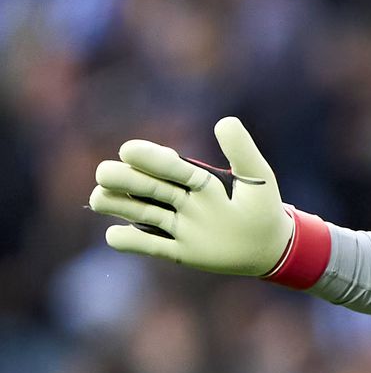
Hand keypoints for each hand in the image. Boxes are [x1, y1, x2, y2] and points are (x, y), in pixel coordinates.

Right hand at [89, 117, 293, 276]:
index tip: (129, 149)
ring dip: (119, 205)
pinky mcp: (180, 250)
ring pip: (143, 213)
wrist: (269, 245)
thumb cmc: (263, 206)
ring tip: (99, 197)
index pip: (170, 166)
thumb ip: (241, 149)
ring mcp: (180, 226)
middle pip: (149, 188)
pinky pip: (151, 246)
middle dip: (127, 179)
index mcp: (198, 180)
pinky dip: (131, 242)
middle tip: (105, 173)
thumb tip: (224, 121)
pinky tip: (114, 234)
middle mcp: (183, 201)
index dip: (151, 159)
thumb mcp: (256, 175)